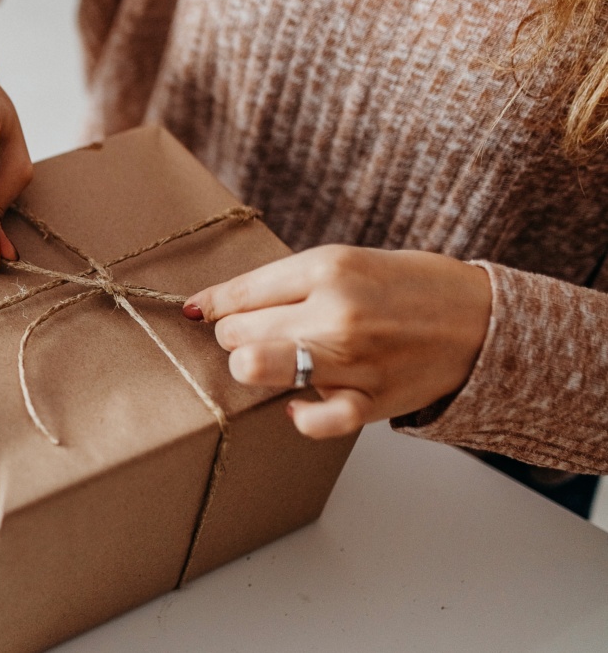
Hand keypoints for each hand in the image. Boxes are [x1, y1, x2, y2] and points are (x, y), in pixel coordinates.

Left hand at [184, 246, 492, 439]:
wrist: (481, 321)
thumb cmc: (406, 287)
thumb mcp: (345, 262)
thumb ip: (283, 283)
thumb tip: (212, 304)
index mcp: (327, 268)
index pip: (239, 293)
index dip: (212, 305)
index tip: (200, 311)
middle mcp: (335, 312)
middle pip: (236, 332)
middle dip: (233, 335)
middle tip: (254, 333)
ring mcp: (352, 359)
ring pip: (256, 367)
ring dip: (252, 366)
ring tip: (266, 361)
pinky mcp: (371, 400)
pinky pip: (315, 419)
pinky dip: (299, 415)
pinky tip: (296, 404)